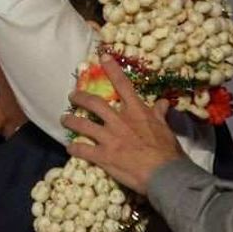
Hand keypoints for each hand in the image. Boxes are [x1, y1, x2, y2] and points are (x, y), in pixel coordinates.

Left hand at [62, 56, 185, 195]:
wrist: (166, 174)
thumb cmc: (168, 152)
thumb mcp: (166, 129)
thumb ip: (159, 115)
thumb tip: (162, 102)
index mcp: (136, 112)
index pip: (123, 85)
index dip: (112, 69)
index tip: (102, 57)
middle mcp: (119, 120)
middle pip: (94, 103)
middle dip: (80, 97)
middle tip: (72, 95)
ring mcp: (109, 137)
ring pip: (82, 124)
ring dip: (71, 120)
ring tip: (63, 119)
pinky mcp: (102, 155)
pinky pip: (82, 150)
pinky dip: (74, 149)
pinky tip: (69, 149)